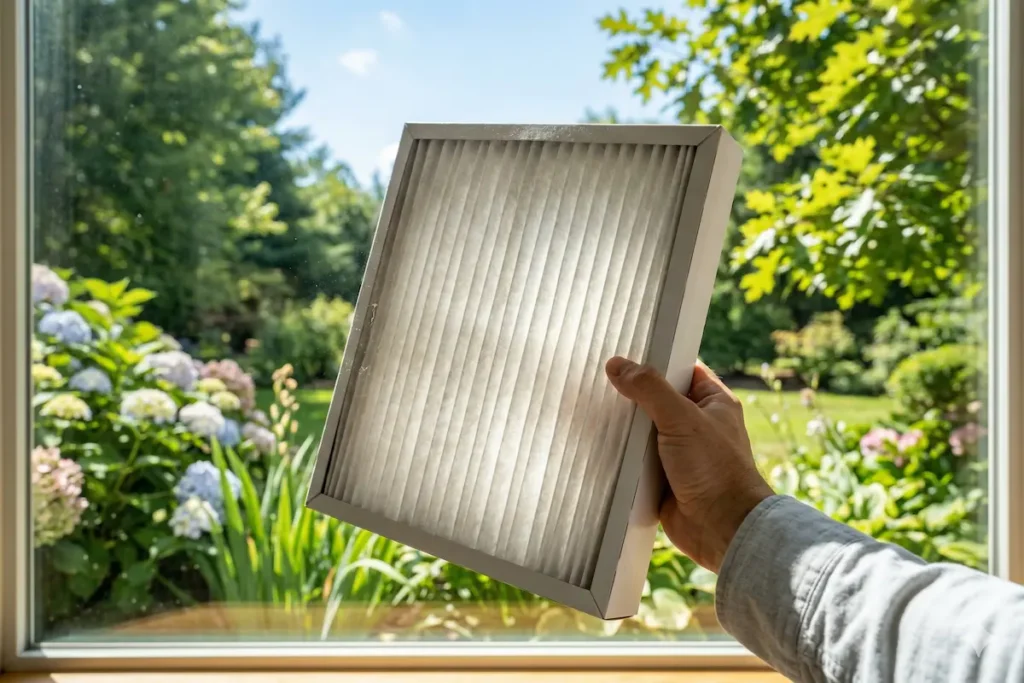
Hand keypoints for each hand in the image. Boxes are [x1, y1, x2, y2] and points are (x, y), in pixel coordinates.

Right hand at [605, 357, 773, 572]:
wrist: (721, 528)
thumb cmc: (715, 470)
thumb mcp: (682, 418)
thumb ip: (650, 389)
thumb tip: (617, 365)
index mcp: (713, 403)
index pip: (682, 370)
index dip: (657, 361)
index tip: (625, 353)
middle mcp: (697, 426)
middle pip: (658, 401)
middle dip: (633, 396)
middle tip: (601, 382)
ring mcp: (680, 453)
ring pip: (644, 432)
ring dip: (625, 429)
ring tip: (592, 411)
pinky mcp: (664, 479)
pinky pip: (637, 461)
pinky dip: (623, 457)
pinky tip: (599, 447)